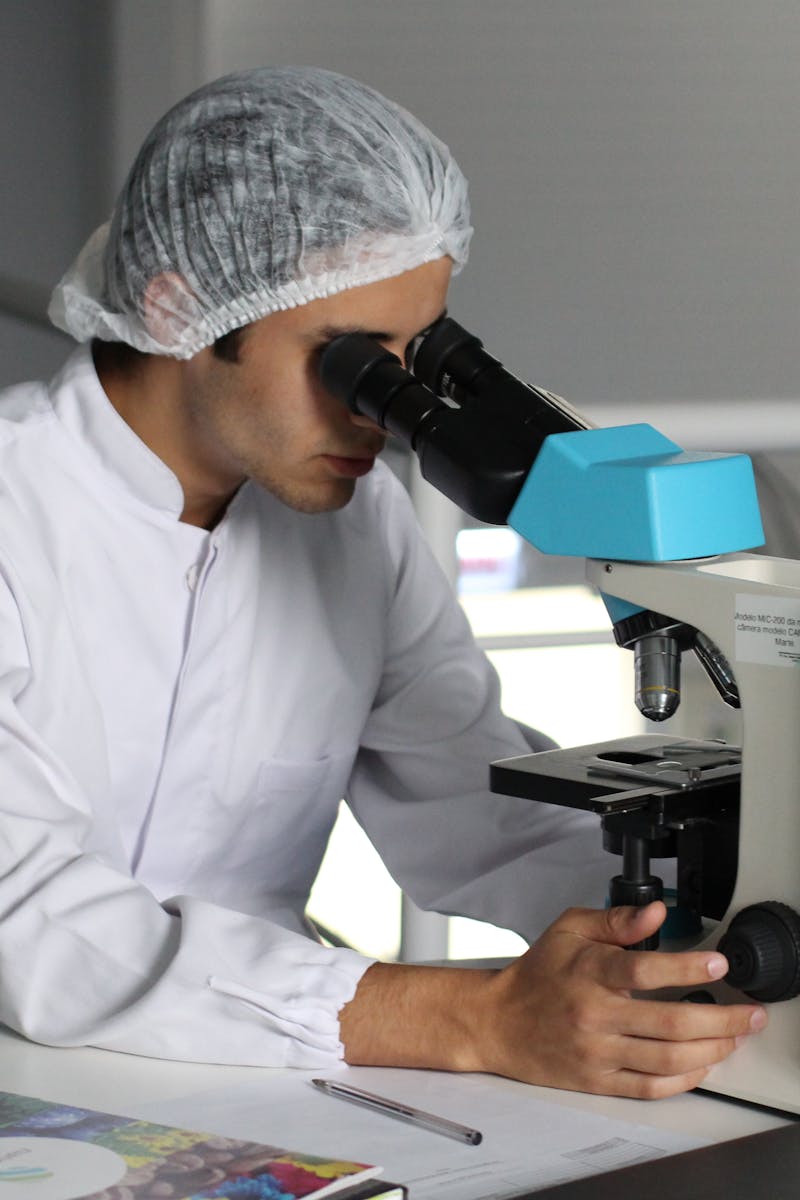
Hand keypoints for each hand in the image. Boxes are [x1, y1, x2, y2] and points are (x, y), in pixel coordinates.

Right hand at [478, 901, 767, 1098]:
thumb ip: (616, 919)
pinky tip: (703, 1065)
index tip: (718, 963)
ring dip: (711, 1050)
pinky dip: (684, 1079)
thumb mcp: (570, 928)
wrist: (498, 1022)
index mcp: (589, 971)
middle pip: (669, 1022)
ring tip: (734, 1038)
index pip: (644, 970)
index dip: (686, 966)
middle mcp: (594, 1014)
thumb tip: (656, 913)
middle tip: (749, 1013)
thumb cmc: (537, 973)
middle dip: (721, 1019)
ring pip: (666, 1058)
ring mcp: (596, 1052)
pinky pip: (649, 1087)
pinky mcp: (597, 1080)